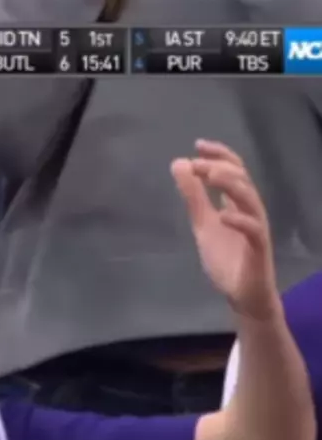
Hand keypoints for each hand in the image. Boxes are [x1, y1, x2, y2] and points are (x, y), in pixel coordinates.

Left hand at [172, 140, 278, 320]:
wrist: (242, 294)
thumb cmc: (226, 258)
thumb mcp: (202, 224)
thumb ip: (193, 198)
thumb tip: (180, 164)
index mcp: (237, 204)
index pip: (234, 171)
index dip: (219, 155)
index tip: (198, 145)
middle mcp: (250, 211)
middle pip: (242, 180)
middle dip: (220, 167)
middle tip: (197, 163)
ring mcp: (256, 229)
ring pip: (251, 200)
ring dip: (230, 185)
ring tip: (209, 176)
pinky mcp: (258, 249)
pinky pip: (254, 230)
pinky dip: (239, 220)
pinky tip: (222, 215)